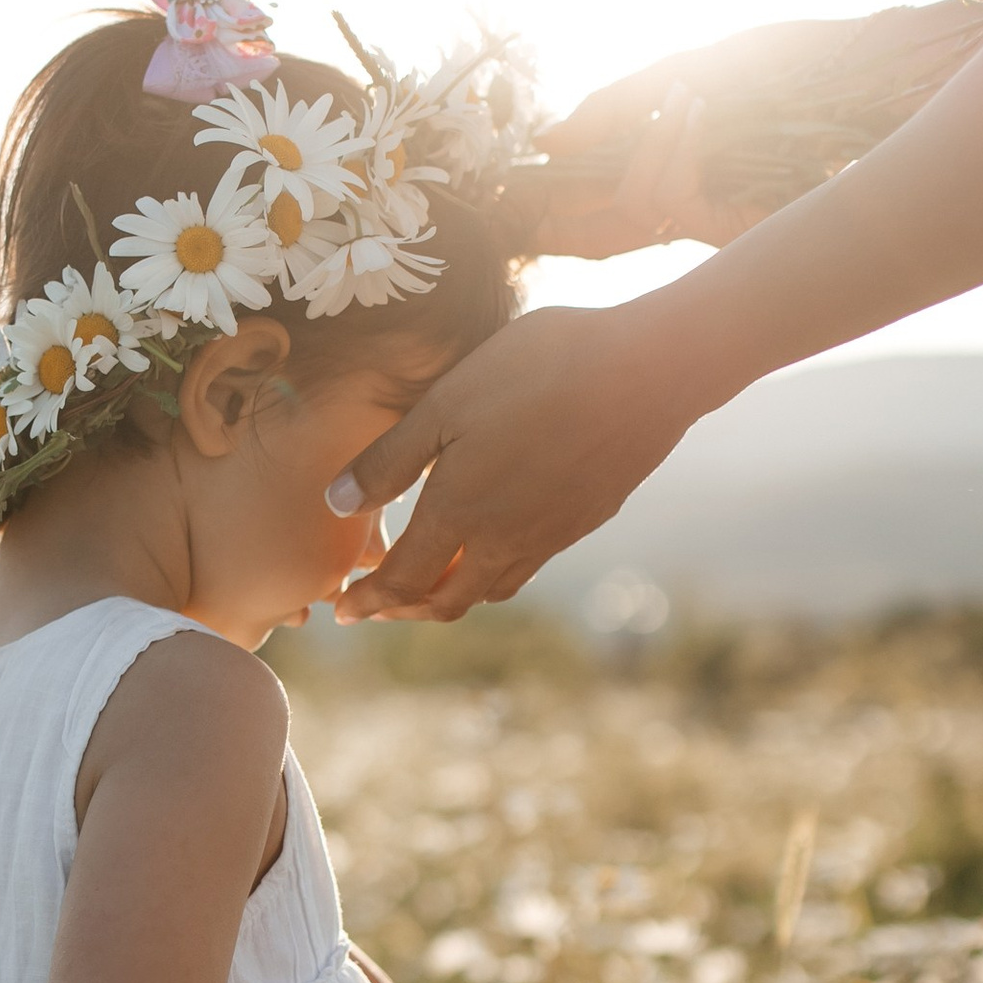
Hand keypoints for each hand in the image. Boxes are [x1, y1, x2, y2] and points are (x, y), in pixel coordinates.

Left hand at [328, 298, 703, 620]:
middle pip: (446, 602)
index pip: (403, 582)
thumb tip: (335, 504)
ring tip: (428, 585)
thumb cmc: (538, 371)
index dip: (368, 602)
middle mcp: (505, 540)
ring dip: (451, 596)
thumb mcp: (446, 402)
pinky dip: (495, 574)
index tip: (341, 611)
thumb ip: (389, 460)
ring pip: (491, 589)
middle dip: (403, 611)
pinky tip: (491, 546)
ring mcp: (550, 535)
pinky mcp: (584, 520)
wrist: (648, 370)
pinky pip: (529, 566)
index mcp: (460, 514)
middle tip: (375, 609)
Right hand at [507, 85, 763, 258]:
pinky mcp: (736, 224)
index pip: (595, 219)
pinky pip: (673, 199)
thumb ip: (608, 111)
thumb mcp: (671, 77)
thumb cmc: (764, 66)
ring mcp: (711, 220)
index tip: (506, 218)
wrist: (837, 63)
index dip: (551, 226)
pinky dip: (676, 150)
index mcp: (666, 176)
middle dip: (559, 219)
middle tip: (531, 196)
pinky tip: (698, 110)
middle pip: (601, 236)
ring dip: (649, 147)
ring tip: (686, 95)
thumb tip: (542, 142)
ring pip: (636, 209)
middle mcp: (684, 208)